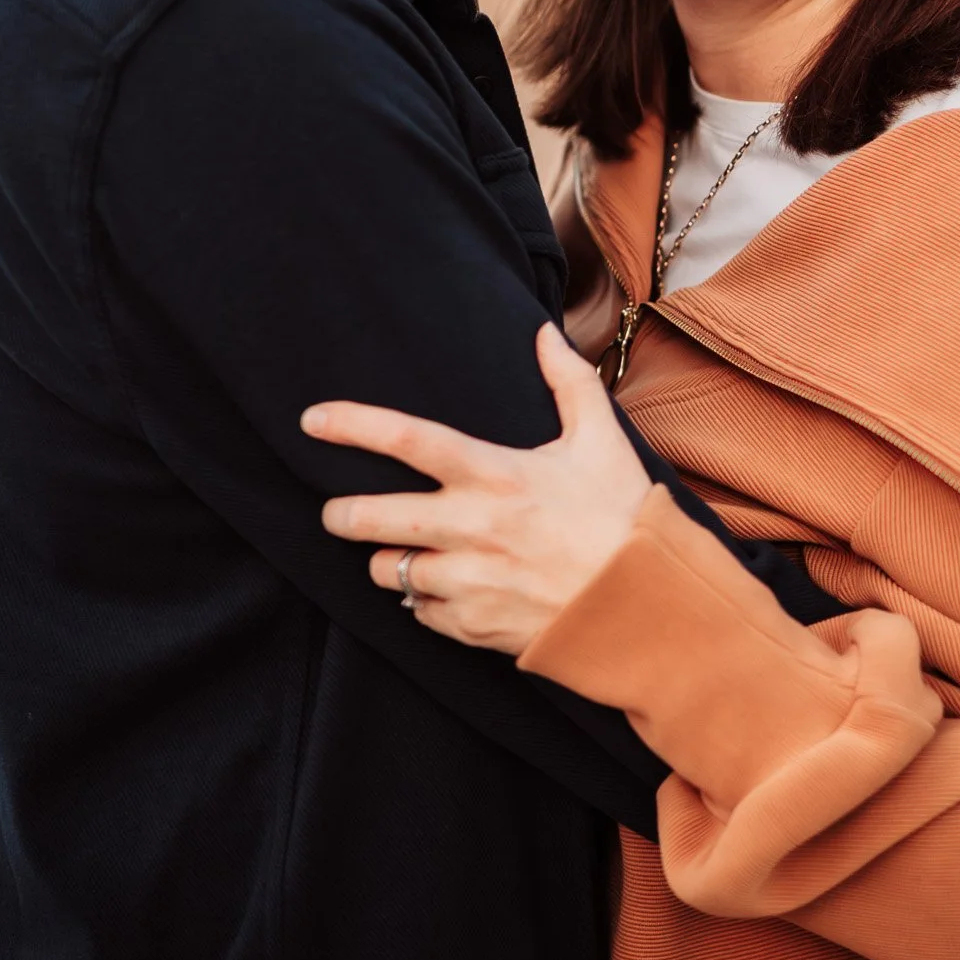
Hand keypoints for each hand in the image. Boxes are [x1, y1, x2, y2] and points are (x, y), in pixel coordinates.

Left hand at [309, 324, 650, 655]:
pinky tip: (446, 588)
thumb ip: (569, 381)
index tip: (313, 420)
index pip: (408, 441)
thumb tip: (542, 333)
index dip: (353, 426)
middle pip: (370, 519)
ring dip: (388, 561)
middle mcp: (472, 528)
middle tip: (339, 511)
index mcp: (496, 475)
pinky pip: (419, 614)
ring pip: (387, 572)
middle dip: (341, 514)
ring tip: (405, 552)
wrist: (647, 604)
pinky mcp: (473, 626)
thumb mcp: (602, 440)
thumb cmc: (625, 517)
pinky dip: (424, 601)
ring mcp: (468, 582)